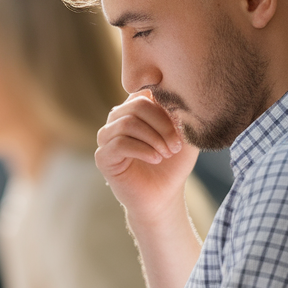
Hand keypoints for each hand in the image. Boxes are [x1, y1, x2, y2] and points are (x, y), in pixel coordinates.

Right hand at [95, 91, 199, 223]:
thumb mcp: (185, 134)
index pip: (146, 91)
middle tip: (176, 144)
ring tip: (167, 153)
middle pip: (137, 105)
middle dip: (161, 124)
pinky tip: (156, 159)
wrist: (164, 196)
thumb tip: (176, 94)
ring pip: (128, 123)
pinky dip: (143, 150)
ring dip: (153, 138)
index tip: (182, 123)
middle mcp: (117, 119)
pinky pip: (120, 143)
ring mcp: (107, 137)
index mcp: (135, 109)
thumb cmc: (174, 164)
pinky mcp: (103, 157)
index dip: (165, 104)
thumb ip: (181, 113)